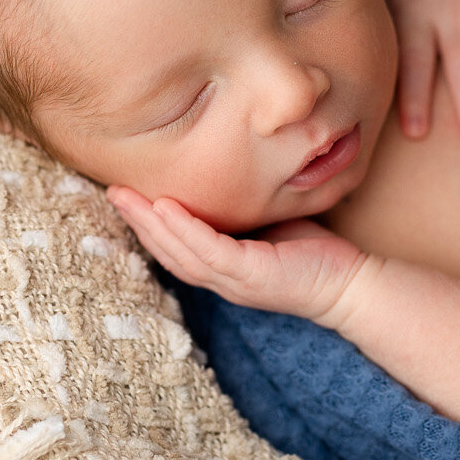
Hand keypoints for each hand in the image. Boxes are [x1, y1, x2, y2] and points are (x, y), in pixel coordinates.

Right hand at [107, 186, 371, 327]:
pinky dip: (185, 229)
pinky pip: (211, 250)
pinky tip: (167, 207)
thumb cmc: (311, 253)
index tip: (124, 198)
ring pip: (181, 253)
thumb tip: (226, 174)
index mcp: (222, 269)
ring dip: (150, 224)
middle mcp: (221, 280)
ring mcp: (234, 282)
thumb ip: (241, 211)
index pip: (174, 249)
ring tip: (126, 197)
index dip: (146, 226)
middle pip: (167, 252)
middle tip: (111, 192)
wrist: (348, 284)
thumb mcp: (268, 225)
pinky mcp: (252, 275)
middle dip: (136, 222)